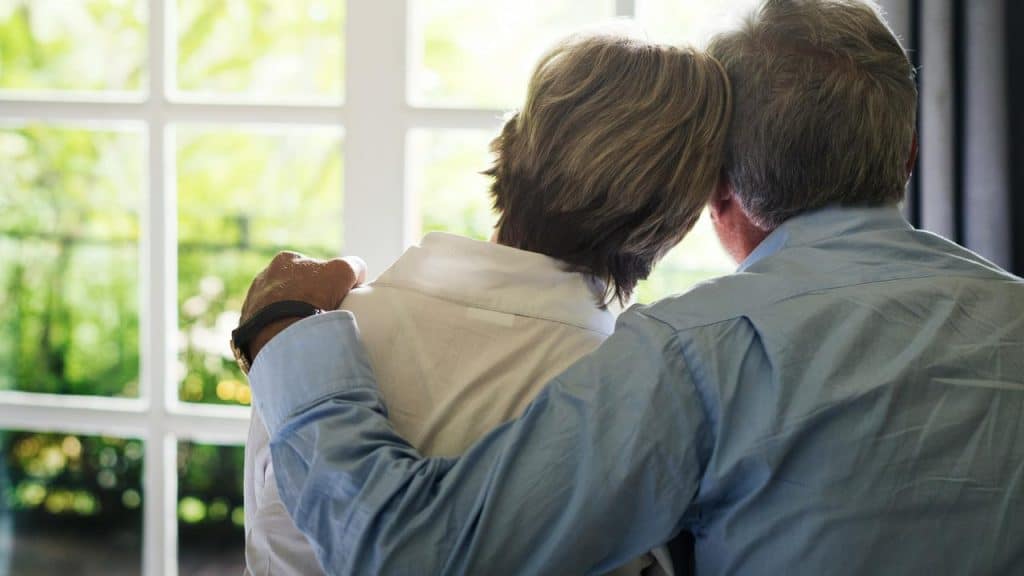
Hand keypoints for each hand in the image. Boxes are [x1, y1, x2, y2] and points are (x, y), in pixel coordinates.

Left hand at [240, 251, 366, 360]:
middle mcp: (263, 278)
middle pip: (294, 287)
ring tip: (308, 331)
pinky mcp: (248, 328)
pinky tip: (293, 340)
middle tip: (323, 314)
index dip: (327, 281)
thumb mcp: (343, 271)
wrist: (284, 334)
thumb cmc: (313, 296)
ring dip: (291, 316)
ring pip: (279, 308)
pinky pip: (269, 328)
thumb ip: (353, 265)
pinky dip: (280, 333)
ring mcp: (252, 303)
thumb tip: (357, 271)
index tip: (335, 296)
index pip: (311, 268)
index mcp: (284, 260)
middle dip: (307, 298)